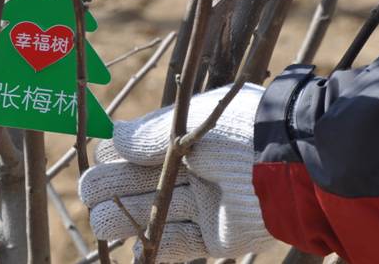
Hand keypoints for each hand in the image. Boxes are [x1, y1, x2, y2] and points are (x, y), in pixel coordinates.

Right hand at [78, 83, 273, 260]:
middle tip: (89, 192)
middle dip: (113, 187)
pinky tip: (134, 250)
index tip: (100, 157)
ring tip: (100, 222)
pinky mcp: (216, 236)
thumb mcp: (188, 127)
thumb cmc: (236, 133)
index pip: (141, 148)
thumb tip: (111, 135)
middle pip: (143, 182)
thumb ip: (149, 136)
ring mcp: (203, 204)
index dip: (117, 153)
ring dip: (126, 218)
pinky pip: (181, 244)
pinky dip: (157, 248)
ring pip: (156, 213)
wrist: (288, 165)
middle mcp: (192, 172)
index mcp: (186, 140)